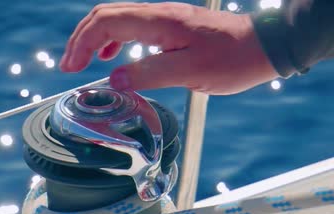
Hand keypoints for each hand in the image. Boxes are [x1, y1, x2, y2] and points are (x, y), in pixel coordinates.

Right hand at [60, 2, 278, 94]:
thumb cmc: (232, 60)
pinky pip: (134, 27)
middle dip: (81, 39)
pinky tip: (114, 57)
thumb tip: (114, 79)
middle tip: (69, 66)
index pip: (106, 22)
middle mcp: (159, 14)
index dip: (81, 43)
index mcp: (160, 22)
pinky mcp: (174, 27)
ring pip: (118, 19)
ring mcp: (166, 19)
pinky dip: (115, 40)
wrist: (264, 46)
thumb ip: (150, 75)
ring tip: (84, 63)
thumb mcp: (190, 73)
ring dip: (96, 39)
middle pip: (106, 15)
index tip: (71, 68)